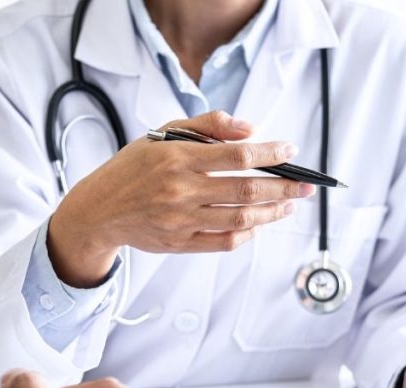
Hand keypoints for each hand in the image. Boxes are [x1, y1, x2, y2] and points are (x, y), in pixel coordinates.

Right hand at [49, 109, 315, 286]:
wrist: (99, 210)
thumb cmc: (134, 168)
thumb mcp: (164, 133)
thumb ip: (207, 125)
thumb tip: (249, 129)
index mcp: (178, 158)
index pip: (237, 156)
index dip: (269, 154)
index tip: (289, 151)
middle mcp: (181, 191)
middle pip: (246, 190)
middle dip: (283, 187)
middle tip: (305, 185)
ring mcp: (182, 221)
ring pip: (241, 219)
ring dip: (272, 212)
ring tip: (289, 204)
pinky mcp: (181, 244)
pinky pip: (225, 242)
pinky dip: (247, 232)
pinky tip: (259, 222)